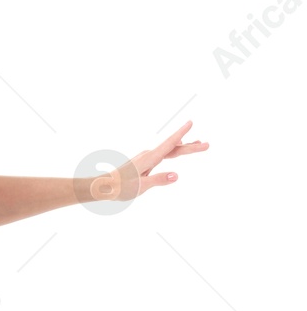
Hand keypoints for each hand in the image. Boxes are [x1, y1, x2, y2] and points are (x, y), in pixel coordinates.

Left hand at [88, 119, 209, 202]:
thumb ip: (158, 180)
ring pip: (168, 150)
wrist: (102, 187)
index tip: (190, 122)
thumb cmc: (120, 188)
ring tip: (198, 143)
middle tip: (207, 145)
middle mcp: (148, 155)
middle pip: (173, 148)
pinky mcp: (144, 162)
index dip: (181, 133)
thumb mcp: (140, 187)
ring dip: (184, 147)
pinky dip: (173, 151)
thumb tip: (176, 176)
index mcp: (149, 159)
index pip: (169, 144)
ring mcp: (146, 157)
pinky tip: (177, 149)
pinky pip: (162, 154)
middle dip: (190, 146)